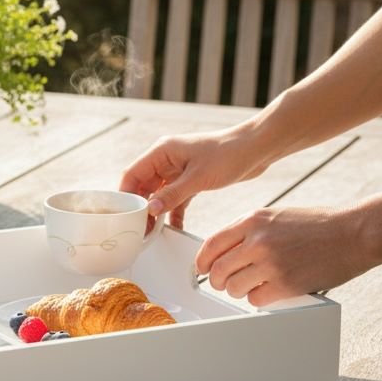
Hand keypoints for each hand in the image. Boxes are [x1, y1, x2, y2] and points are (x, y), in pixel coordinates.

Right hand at [120, 127, 268, 229]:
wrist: (256, 149)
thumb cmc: (228, 154)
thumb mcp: (198, 178)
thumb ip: (172, 195)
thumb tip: (151, 210)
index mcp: (162, 151)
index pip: (133, 174)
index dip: (126, 195)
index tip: (124, 215)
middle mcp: (166, 159)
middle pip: (143, 185)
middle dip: (141, 207)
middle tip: (140, 228)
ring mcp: (178, 170)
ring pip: (159, 194)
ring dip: (157, 211)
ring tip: (153, 232)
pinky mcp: (191, 179)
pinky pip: (176, 198)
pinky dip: (174, 212)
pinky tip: (174, 227)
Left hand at [196, 206, 370, 305]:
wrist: (355, 232)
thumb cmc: (319, 224)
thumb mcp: (277, 215)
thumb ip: (249, 230)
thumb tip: (224, 250)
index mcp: (253, 220)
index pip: (212, 245)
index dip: (202, 261)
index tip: (202, 269)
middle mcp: (257, 240)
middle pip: (217, 270)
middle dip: (217, 280)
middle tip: (225, 283)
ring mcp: (271, 262)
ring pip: (233, 287)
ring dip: (239, 291)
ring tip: (252, 285)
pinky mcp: (286, 283)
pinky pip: (255, 299)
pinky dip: (259, 299)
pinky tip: (269, 291)